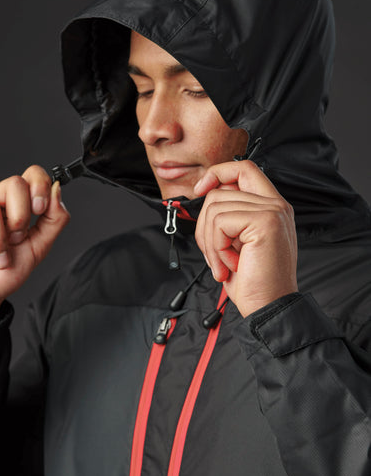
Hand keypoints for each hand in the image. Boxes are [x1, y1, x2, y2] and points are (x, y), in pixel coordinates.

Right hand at [0, 165, 69, 328]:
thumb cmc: (4, 273)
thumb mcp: (38, 248)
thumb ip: (54, 220)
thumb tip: (57, 189)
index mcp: (16, 205)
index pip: (31, 175)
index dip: (39, 185)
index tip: (40, 209)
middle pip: (14, 182)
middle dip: (20, 216)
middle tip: (16, 239)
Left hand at [194, 160, 297, 317]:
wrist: (269, 307)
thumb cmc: (253, 281)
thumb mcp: (236, 241)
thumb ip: (228, 214)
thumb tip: (205, 193)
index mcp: (271, 207)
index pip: (243, 168)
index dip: (217, 173)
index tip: (200, 190)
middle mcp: (276, 205)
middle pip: (221, 190)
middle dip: (205, 225)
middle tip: (216, 255)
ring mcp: (272, 211)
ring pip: (215, 207)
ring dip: (211, 241)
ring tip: (226, 263)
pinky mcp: (265, 221)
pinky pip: (219, 222)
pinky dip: (217, 247)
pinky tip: (231, 264)